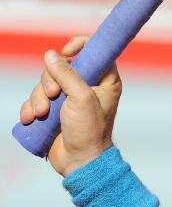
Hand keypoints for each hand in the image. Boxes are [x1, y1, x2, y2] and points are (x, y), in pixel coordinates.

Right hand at [19, 35, 122, 176]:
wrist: (79, 161)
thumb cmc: (89, 131)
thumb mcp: (81, 99)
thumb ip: (67, 74)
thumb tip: (51, 55)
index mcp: (104, 81)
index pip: (95, 52)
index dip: (80, 46)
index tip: (68, 51)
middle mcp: (88, 86)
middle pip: (61, 66)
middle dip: (50, 80)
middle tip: (53, 96)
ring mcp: (69, 98)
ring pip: (45, 82)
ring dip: (38, 97)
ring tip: (42, 114)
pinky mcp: (54, 110)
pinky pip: (36, 99)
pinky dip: (31, 107)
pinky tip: (31, 119)